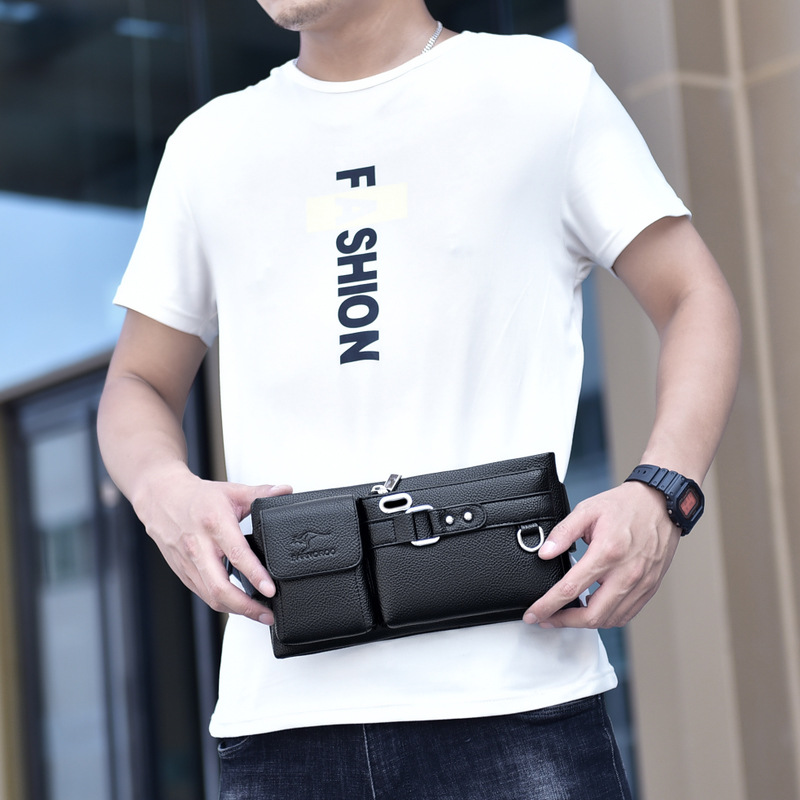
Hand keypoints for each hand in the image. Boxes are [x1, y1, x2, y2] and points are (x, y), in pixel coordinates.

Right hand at [136, 466, 291, 623]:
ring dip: (235, 610)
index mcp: (214, 524)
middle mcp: (199, 546)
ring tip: (258, 614)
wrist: (161, 498)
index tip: (270, 590)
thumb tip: (286, 491)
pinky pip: (203, 593)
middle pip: (220, 588)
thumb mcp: (232, 491)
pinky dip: (221, 603)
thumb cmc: (197, 497)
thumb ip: (261, 493)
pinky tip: (237, 605)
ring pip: (210, 596)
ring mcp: (188, 562)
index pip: (237, 555)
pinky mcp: (182, 572)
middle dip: (246, 607)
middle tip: (268, 614)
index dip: (255, 575)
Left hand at [523, 481, 681, 628]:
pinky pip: (626, 614)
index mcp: (606, 553)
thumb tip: (545, 553)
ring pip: (610, 619)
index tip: (534, 614)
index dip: (548, 606)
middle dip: (564, 622)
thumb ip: (563, 533)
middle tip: (548, 619)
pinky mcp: (649, 588)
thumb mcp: (587, 510)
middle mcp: (626, 573)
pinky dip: (607, 617)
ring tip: (568, 614)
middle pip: (592, 615)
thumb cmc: (626, 505)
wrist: (661, 504)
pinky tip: (594, 608)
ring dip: (586, 622)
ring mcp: (640, 583)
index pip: (570, 589)